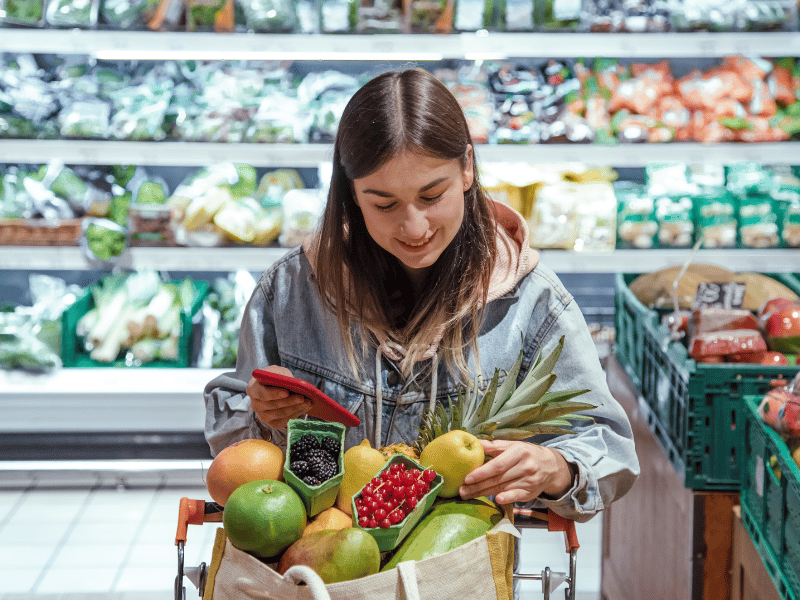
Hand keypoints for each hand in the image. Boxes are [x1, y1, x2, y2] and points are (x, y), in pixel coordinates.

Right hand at [247, 365, 311, 428]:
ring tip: (307, 402)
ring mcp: (263, 416)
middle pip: (272, 405)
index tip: (287, 392)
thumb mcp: (277, 371)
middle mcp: (255, 404)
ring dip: (295, 408)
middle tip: (302, 398)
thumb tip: (292, 383)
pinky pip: (284, 421)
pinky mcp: (272, 423)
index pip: (261, 393)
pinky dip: (296, 414)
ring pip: (280, 414)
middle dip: (289, 402)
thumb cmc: (275, 377)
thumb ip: (281, 376)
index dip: (274, 393)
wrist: (275, 387)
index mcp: (252, 389)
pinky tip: (305, 407)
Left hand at [458, 440, 573, 504]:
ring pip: (502, 488)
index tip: (466, 478)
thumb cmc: (526, 453)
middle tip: (461, 491)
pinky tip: (497, 500)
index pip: (497, 465)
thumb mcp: (512, 445)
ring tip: (468, 495)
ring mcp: (529, 481)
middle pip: (497, 478)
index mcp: (518, 452)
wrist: (550, 466)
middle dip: (477, 486)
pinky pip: (516, 496)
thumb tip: (474, 442)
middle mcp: (525, 466)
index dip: (481, 472)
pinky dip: (507, 498)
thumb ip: (494, 446)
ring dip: (483, 493)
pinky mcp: (530, 493)